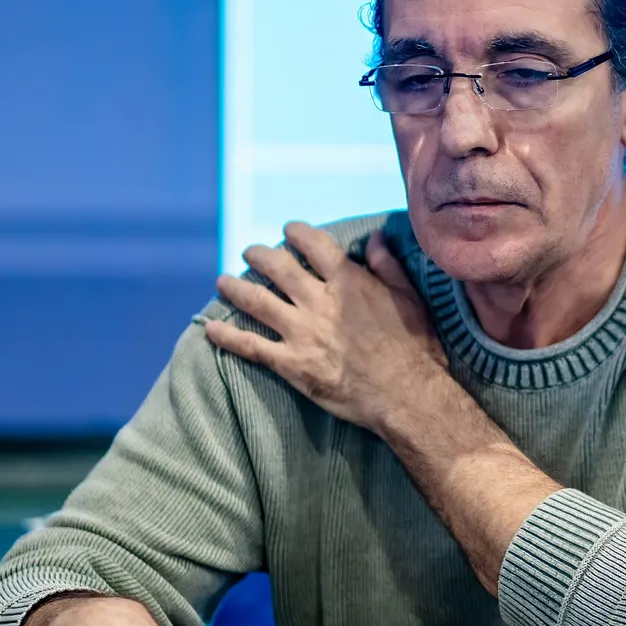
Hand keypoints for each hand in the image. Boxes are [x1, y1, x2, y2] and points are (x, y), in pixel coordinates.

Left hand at [204, 225, 446, 433]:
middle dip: (260, 255)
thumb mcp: (409, 298)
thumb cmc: (415, 348)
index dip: (296, 232)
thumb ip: (387, 266)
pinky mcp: (292, 364)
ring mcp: (302, 334)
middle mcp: (319, 302)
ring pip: (257, 301)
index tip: (288, 231)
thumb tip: (374, 237)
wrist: (406, 395)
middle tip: (251, 252)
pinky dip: (227, 337)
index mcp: (348, 282)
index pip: (313, 245)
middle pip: (278, 267)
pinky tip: (209, 329)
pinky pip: (251, 346)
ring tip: (222, 281)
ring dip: (235, 288)